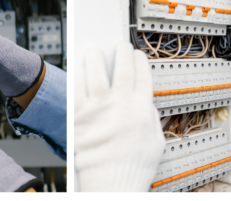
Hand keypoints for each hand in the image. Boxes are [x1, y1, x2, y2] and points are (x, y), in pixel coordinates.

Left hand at [74, 42, 163, 191]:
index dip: (140, 61)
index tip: (137, 54)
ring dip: (94, 58)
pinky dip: (77, 76)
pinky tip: (78, 70)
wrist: (110, 184)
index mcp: (141, 110)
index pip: (142, 75)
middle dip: (120, 52)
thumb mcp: (156, 141)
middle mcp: (119, 105)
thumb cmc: (132, 168)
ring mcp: (96, 109)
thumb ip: (150, 118)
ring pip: (93, 72)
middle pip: (120, 68)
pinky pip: (75, 89)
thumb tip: (145, 102)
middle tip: (118, 46)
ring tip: (93, 53)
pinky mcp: (77, 116)